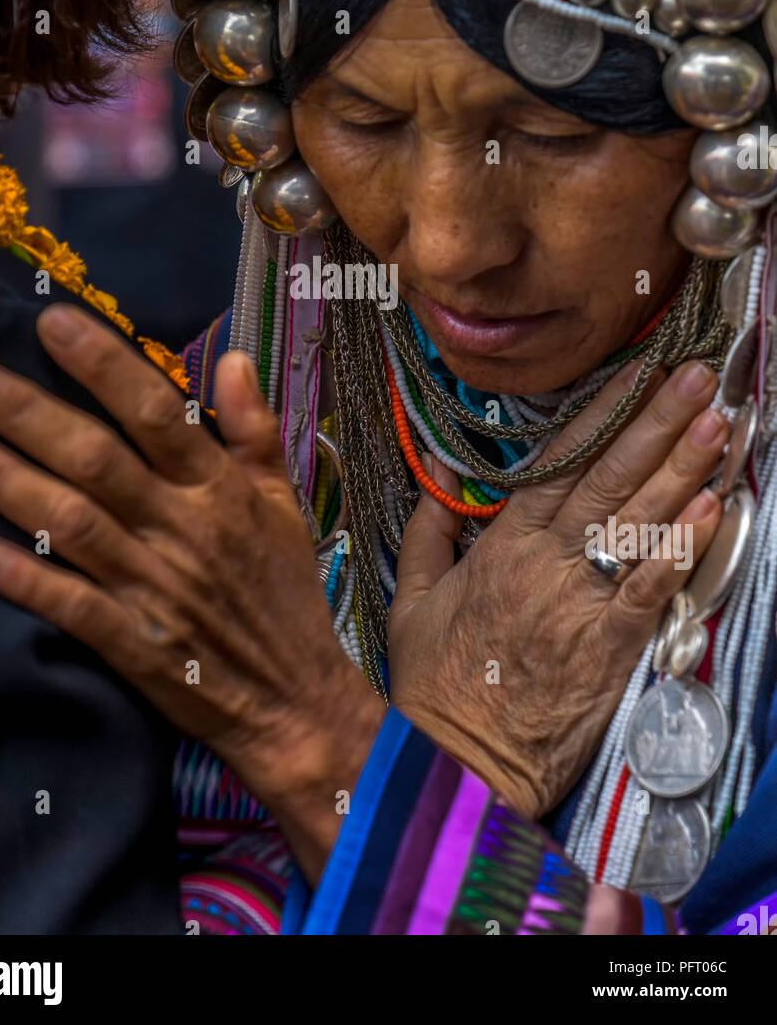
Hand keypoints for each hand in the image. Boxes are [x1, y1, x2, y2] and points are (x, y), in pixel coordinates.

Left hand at [0, 305, 385, 883]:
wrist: (296, 703)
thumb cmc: (283, 596)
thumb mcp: (284, 503)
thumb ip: (254, 429)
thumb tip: (234, 358)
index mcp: (218, 489)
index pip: (156, 412)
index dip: (103, 365)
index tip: (52, 323)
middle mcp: (182, 529)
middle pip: (96, 459)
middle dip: (26, 413)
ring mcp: (153, 588)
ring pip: (71, 523)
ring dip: (7, 482)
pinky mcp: (133, 645)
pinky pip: (73, 606)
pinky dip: (28, 579)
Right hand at [388, 358, 727, 818]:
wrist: (457, 759)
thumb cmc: (436, 681)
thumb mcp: (413, 596)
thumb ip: (427, 528)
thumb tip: (436, 468)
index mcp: (503, 544)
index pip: (561, 461)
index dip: (604, 414)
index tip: (638, 373)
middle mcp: (547, 561)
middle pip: (611, 477)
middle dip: (658, 422)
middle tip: (699, 377)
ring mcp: (580, 602)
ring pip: (638, 522)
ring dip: (683, 470)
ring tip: (717, 423)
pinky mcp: (608, 648)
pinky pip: (650, 590)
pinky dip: (680, 550)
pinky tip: (711, 512)